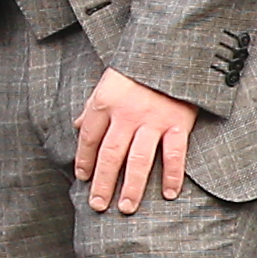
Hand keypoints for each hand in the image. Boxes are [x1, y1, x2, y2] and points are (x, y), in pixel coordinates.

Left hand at [70, 68, 198, 210]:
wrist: (172, 50)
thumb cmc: (137, 69)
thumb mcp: (108, 81)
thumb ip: (93, 106)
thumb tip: (77, 125)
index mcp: (106, 102)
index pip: (89, 138)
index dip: (84, 160)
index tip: (82, 179)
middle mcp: (127, 114)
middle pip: (110, 155)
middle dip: (103, 183)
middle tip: (98, 205)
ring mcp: (154, 119)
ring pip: (138, 159)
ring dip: (131, 186)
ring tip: (126, 208)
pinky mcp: (179, 122)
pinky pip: (175, 154)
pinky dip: (172, 175)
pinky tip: (167, 194)